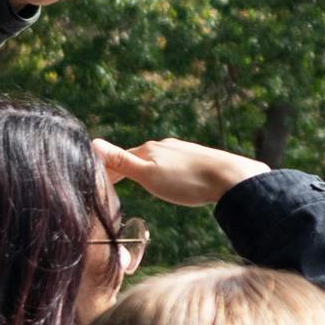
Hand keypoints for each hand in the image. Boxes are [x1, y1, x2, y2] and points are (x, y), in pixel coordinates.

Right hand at [94, 137, 270, 208]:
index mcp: (149, 150)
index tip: (97, 179)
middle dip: (126, 167)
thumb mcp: (148, 175)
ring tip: (141, 180)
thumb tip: (94, 143)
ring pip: (158, 159)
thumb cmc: (187, 181)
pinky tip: (172, 178)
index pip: (120, 158)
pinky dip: (165, 170)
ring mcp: (183, 151)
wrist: (230, 178)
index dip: (108, 170)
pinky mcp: (199, 158)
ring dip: (146, 168)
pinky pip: (175, 163)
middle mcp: (165, 146)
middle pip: (138, 157)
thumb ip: (122, 161)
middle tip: (114, 181)